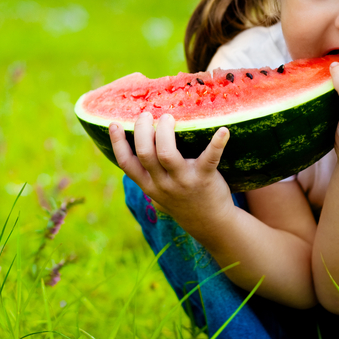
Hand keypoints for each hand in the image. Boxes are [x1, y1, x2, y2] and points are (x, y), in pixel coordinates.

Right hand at [109, 112, 232, 222]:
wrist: (211, 223)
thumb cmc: (184, 201)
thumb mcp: (159, 194)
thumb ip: (148, 176)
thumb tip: (139, 145)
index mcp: (149, 185)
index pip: (126, 164)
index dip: (118, 143)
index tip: (114, 124)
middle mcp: (162, 184)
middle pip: (145, 153)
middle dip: (143, 130)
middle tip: (147, 114)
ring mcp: (183, 181)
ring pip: (166, 154)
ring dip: (165, 132)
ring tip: (168, 118)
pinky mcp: (204, 178)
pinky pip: (210, 158)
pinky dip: (216, 143)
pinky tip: (223, 130)